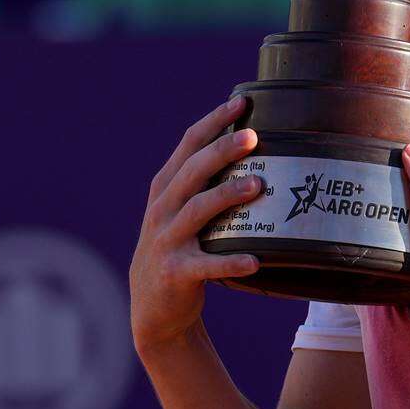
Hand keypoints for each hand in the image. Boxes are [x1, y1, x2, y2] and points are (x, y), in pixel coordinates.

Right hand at [129, 96, 265, 351]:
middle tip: (253, 137)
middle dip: (222, 150)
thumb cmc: (178, 248)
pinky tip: (255, 261)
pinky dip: (230, 263)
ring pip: (198, 211)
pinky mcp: (176, 272)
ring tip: (257, 186)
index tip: (242, 102)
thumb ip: (202, 183)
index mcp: (165, 188)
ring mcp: (167, 240)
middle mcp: (163, 208)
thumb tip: (250, 149)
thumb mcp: (179, 211)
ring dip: (227, 196)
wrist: (152, 306)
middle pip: (193, 171)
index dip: (214, 121)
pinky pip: (207, 265)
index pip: (188, 144)